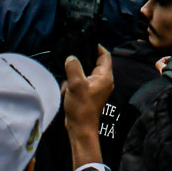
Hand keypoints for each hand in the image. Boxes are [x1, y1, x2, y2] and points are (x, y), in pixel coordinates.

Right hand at [61, 48, 114, 164]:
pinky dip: (73, 82)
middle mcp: (103, 81)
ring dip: (76, 73)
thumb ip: (73, 68)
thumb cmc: (81, 108)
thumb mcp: (76, 85)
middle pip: (94, 62)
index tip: (84, 41)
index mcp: (105, 77)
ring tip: (68, 73)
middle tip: (71, 54)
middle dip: (82, 59)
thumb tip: (71, 57)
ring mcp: (96, 88)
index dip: (96, 46)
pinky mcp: (88, 94)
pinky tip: (66, 87)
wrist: (80, 129)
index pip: (104, 55)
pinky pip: (81, 82)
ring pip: (85, 72)